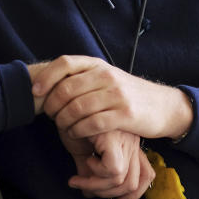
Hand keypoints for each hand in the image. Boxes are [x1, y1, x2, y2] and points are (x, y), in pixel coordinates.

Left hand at [28, 55, 192, 142]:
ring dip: (64, 121)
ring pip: (77, 108)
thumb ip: (83, 78)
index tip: (35, 92)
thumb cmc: (129, 95)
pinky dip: (79, 131)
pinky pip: (92, 123)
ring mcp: (117, 94)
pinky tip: (76, 135)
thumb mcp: (107, 79)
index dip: (46, 77)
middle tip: (50, 117)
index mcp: (98, 65)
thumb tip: (49, 84)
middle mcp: (107, 76)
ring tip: (63, 128)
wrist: (163, 106)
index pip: (65, 63)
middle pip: (66, 88)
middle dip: (52, 106)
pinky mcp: (125, 114)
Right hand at [65, 129, 154, 198]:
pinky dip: (98, 174)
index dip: (133, 195)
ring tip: (80, 179)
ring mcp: (125, 139)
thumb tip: (88, 192)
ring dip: (98, 186)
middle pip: (133, 183)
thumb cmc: (69, 122)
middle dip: (108, 194)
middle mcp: (131, 142)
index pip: (145, 176)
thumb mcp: (82, 151)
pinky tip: (87, 162)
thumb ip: (88, 171)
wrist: (60, 102)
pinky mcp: (114, 138)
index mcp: (129, 144)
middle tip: (87, 190)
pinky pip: (113, 170)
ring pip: (122, 180)